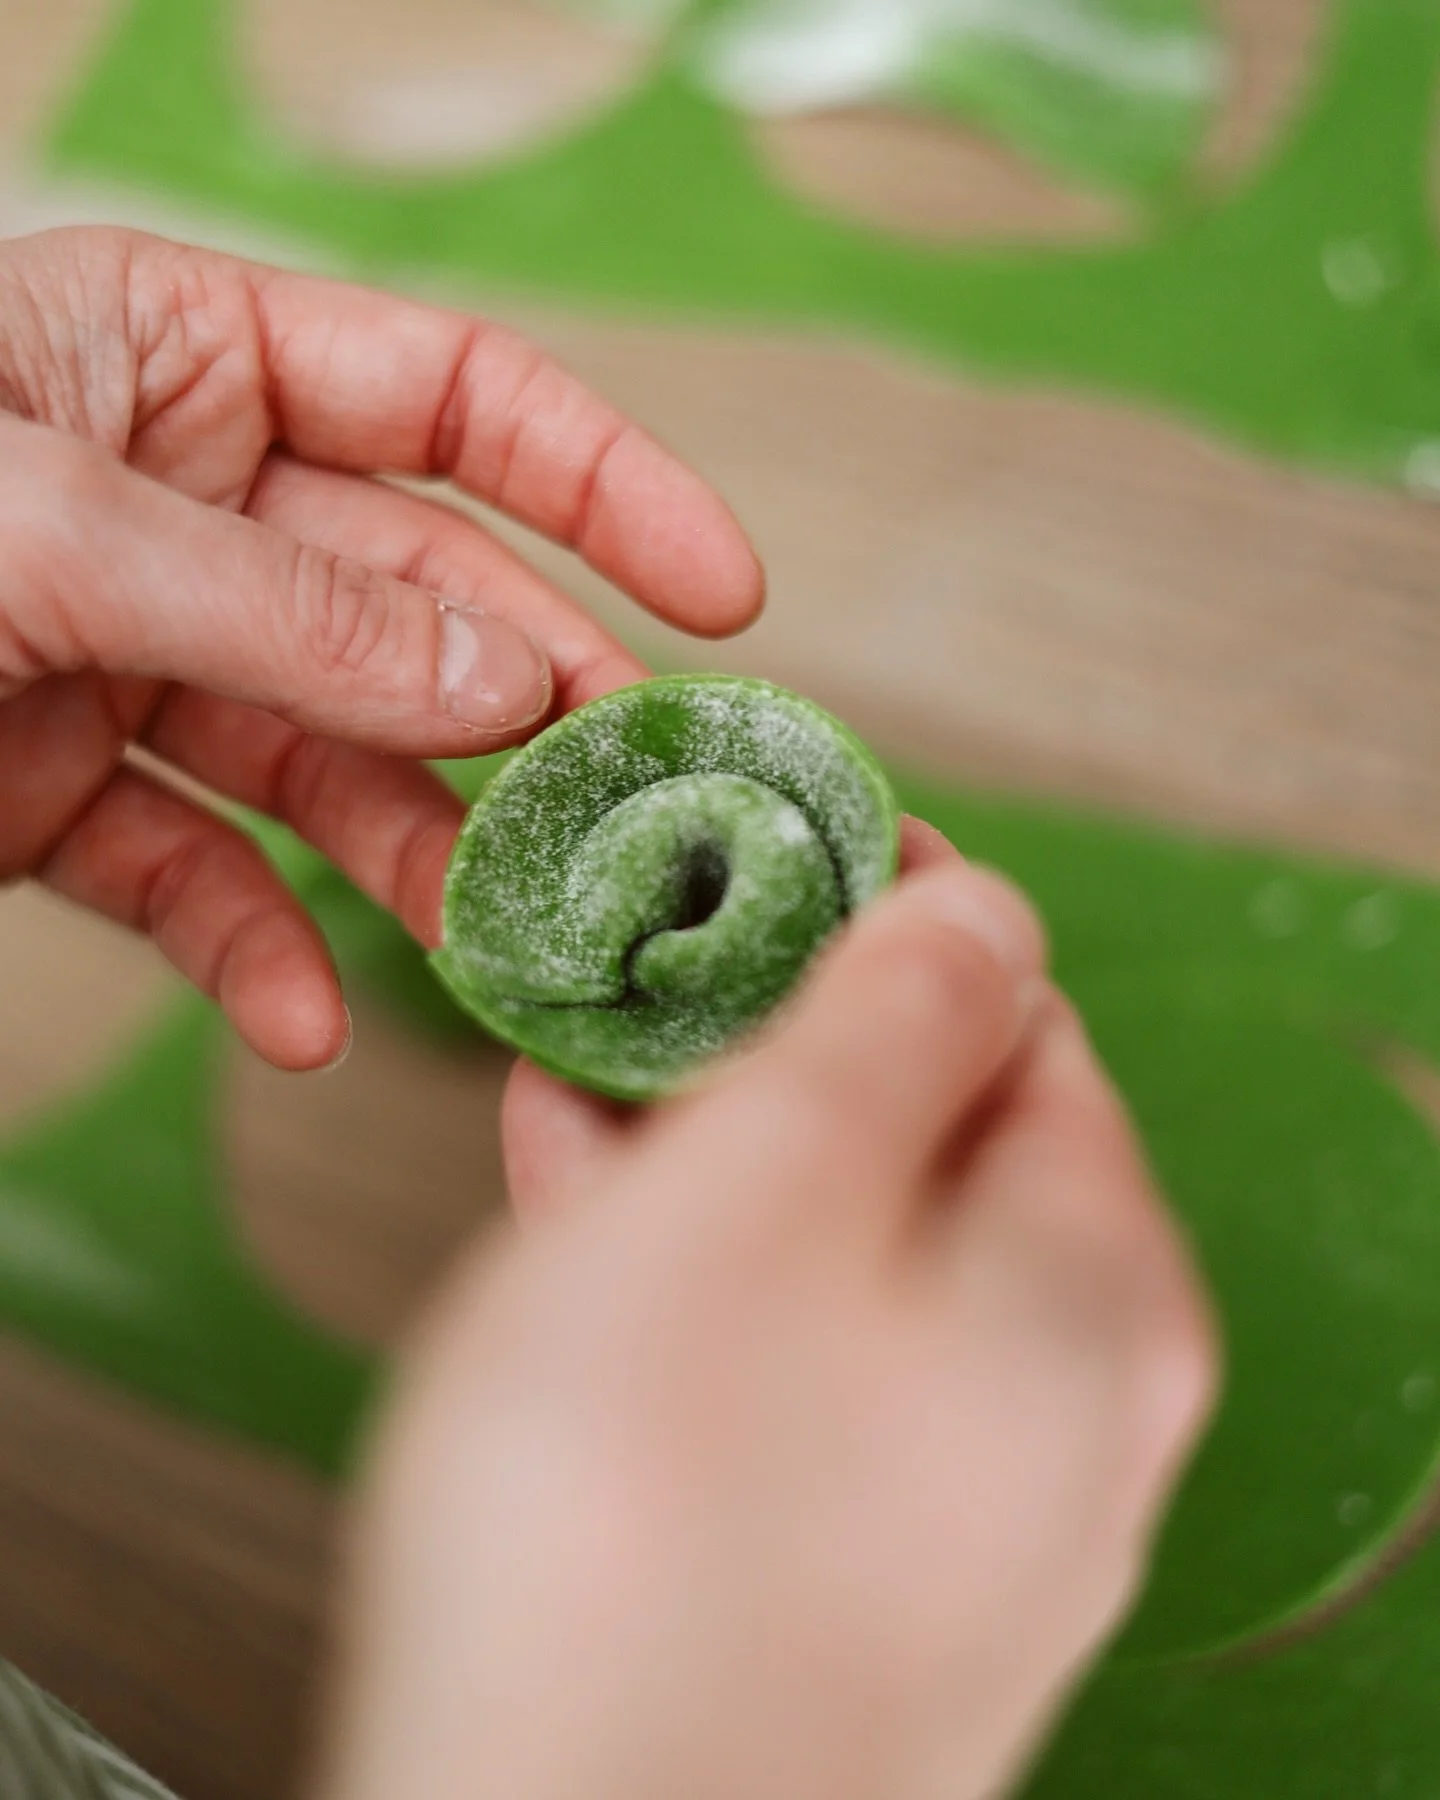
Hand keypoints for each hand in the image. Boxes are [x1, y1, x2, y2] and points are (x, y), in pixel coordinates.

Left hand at [0, 226, 761, 1067]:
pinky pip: (195, 871)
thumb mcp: (42, 529)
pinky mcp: (57, 791)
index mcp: (176, 361)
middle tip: (634, 815)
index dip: (608, 487)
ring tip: (494, 942)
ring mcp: (124, 653)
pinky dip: (251, 949)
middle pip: (420, 605)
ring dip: (415, 857)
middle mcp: (175, 505)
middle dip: (530, 713)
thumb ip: (285, 605)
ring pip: (330, 759)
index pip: (455, 397)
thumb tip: (495, 673)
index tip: (722, 594)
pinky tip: (302, 1018)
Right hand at [317, 824, 1216, 1799]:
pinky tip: (578, 1226)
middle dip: (778, 1046)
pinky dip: (693, 1286)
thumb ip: (892, 1020)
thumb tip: (984, 910)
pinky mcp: (841, 1591)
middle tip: (649, 974)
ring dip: (712, 1157)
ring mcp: (957, 1519)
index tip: (784, 851)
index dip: (904, 916)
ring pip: (840, 1262)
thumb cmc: (640, 1523)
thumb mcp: (770, 1180)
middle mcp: (1065, 1417)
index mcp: (1097, 1295)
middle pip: (932, 1149)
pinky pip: (788, 1379)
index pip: (1031, 1025)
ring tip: (579, 1083)